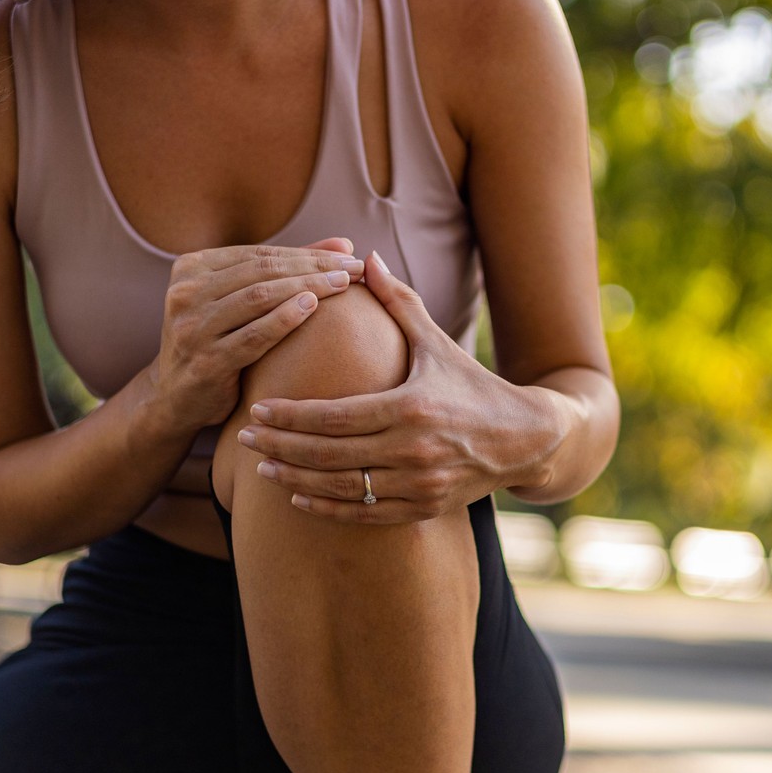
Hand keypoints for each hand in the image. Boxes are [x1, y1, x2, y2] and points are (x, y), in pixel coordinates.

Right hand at [149, 237, 365, 435]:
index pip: (259, 253)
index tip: (348, 254)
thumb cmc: (218, 345)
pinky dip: (285, 318)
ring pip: (258, 297)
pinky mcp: (206, 362)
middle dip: (313, 266)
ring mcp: (192, 327)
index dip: (306, 252)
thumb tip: (343, 246)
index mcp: (190, 268)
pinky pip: (253, 336)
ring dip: (307, 286)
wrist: (175, 401)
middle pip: (262, 271)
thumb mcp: (240, 303)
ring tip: (344, 284)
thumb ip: (284, 272)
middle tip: (354, 268)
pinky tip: (313, 307)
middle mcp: (186, 293)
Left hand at [240, 250, 559, 522]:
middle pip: (330, 454)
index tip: (258, 409)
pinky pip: (365, 515)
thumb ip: (398, 303)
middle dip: (281, 447)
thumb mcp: (437, 343)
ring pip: (342, 488)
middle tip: (244, 438)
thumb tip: (364, 257)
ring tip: (261, 468)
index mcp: (411, 406)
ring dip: (295, 479)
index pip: (336, 416)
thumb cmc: (473, 385)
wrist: (527, 439)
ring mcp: (419, 484)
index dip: (292, 416)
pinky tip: (297, 497)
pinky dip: (328, 508)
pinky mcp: (424, 509)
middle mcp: (413, 450)